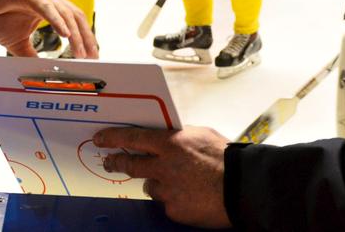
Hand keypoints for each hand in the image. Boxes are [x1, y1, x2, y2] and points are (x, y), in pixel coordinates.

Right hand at [0, 0, 97, 58]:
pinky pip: (46, 8)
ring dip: (74, 34)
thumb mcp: (18, 42)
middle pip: (76, 16)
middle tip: (92, 57)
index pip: (75, 20)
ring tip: (80, 52)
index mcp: (51, 5)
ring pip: (64, 13)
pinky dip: (57, 21)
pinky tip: (64, 34)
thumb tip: (43, 71)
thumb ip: (32, 54)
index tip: (92, 55)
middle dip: (86, 37)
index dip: (86, 37)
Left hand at [95, 126, 230, 227]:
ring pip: (150, 186)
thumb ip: (181, 135)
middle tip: (110, 162)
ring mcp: (167, 190)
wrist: (242, 188)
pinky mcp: (173, 209)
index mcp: (171, 144)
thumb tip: (170, 136)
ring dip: (157, 182)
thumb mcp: (203, 134)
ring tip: (177, 181)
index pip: (133, 137)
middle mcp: (164, 167)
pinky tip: (190, 195)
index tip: (102, 139)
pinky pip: (167, 203)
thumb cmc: (227, 159)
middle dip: (117, 162)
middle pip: (131, 164)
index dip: (114, 138)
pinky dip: (174, 199)